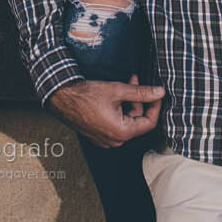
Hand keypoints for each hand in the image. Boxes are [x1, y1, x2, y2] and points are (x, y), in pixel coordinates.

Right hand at [47, 74, 165, 148]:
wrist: (62, 98)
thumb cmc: (85, 95)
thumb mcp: (117, 90)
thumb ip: (141, 93)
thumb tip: (159, 92)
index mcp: (122, 132)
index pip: (149, 122)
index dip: (155, 106)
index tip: (156, 93)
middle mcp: (115, 140)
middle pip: (136, 120)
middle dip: (138, 100)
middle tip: (134, 80)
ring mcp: (106, 140)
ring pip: (126, 121)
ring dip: (128, 103)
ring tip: (123, 85)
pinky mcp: (99, 135)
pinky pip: (116, 124)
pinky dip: (118, 110)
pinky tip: (114, 96)